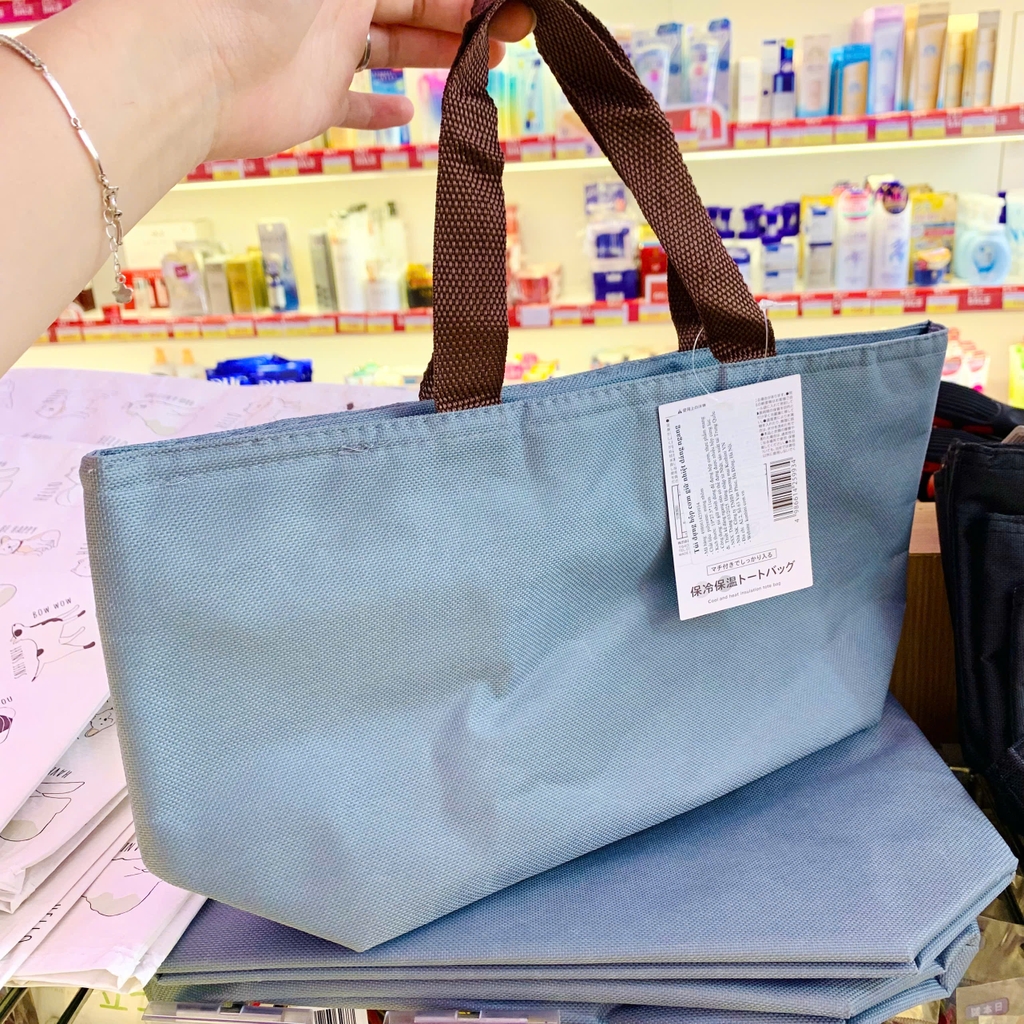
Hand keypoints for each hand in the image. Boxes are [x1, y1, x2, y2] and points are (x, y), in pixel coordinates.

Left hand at [188, 0, 535, 159]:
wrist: (195, 67)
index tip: (504, 1)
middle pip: (415, 2)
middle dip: (465, 15)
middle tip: (512, 32)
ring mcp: (324, 49)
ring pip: (396, 48)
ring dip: (442, 53)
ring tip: (485, 63)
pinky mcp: (311, 100)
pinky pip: (354, 105)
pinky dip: (381, 110)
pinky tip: (409, 112)